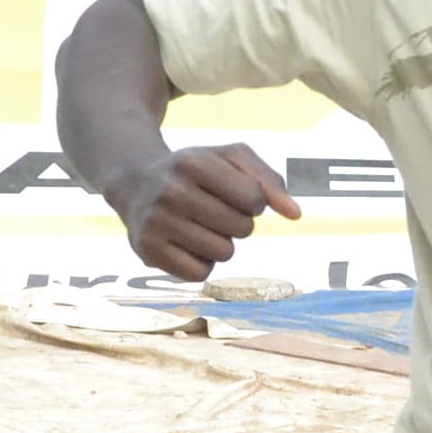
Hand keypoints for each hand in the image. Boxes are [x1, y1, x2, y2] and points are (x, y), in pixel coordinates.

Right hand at [104, 144, 302, 278]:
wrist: (136, 182)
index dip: (253, 202)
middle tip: (213, 210)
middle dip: (237, 223)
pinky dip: (201, 263)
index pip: (255, 200)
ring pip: (224, 253)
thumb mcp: (231, 159)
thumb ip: (269, 181)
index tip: (234, 194)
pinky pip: (200, 274)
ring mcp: (157, 222)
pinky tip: (186, 243)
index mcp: (194, 162)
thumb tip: (295, 214)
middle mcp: (171, 191)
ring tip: (199, 225)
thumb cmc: (196, 171)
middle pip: (242, 229)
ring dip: (220, 243)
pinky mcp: (147, 250)